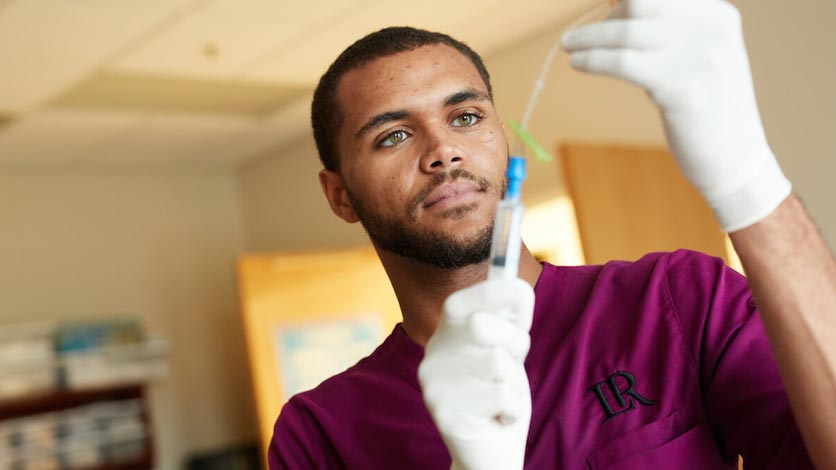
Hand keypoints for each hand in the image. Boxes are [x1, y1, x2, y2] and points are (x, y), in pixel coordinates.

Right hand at [418, 279, 534, 469]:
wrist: (490, 452)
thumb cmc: (500, 394)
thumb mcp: (509, 351)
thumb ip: (511, 319)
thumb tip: (516, 286)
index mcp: (446, 336)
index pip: (459, 303)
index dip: (490, 292)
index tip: (521, 289)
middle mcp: (432, 356)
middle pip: (480, 324)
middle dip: (514, 340)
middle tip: (515, 362)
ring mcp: (434, 386)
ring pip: (496, 362)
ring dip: (515, 382)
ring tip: (503, 397)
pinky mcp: (444, 414)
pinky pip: (501, 395)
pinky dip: (513, 408)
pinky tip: (499, 418)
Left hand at [562, 0, 790, 231]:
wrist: (735, 159)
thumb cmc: (705, 109)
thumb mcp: (696, 58)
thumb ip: (666, 32)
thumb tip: (616, 7)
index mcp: (718, 15)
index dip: (623, 2)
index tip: (603, 13)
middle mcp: (712, 30)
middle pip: (640, 3)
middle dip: (606, 18)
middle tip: (579, 36)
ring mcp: (700, 58)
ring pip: (627, 31)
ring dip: (589, 37)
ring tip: (569, 45)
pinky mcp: (682, 89)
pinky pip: (623, 63)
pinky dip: (594, 59)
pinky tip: (578, 63)